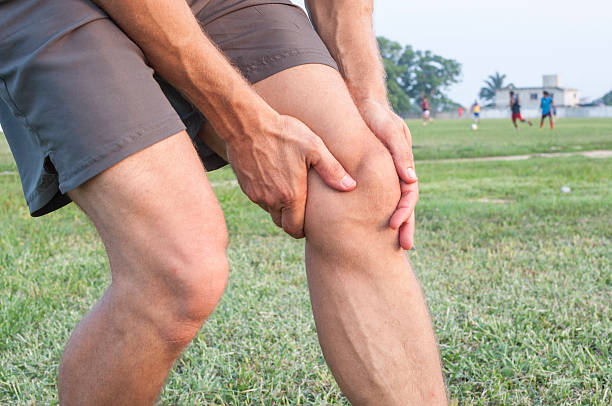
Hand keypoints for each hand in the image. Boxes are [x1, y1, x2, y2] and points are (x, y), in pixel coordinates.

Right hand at [225, 113, 356, 237]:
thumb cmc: (283, 134)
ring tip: (289, 187)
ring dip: (279, 206)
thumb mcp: (313, 147)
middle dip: (292, 219)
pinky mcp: (245, 187)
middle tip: (302, 205)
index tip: (309, 220)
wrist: (247, 125)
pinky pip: (259, 199)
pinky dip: (267, 195)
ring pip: (270, 211)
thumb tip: (350, 186)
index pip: (295, 230)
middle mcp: (271, 200)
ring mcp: (256, 194)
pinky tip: (274, 178)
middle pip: (282, 223)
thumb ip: (332, 170)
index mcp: (290, 196)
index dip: (303, 229)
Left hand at [356, 99, 417, 249]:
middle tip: (403, 246)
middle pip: (403, 205)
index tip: (394, 225)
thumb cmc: (376, 116)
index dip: (404, 211)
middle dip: (405, 226)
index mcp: (404, 166)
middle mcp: (396, 175)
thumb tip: (410, 179)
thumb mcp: (390, 129)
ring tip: (389, 245)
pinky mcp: (369, 177)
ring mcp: (384, 177)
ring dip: (393, 223)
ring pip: (389, 204)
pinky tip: (365, 227)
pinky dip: (373, 212)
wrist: (359, 104)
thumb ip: (400, 152)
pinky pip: (373, 197)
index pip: (408, 195)